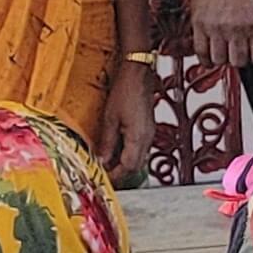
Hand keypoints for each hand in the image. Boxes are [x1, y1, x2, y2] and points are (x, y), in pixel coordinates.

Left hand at [98, 62, 154, 181]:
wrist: (138, 73)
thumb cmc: (125, 91)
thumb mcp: (110, 119)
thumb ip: (107, 143)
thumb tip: (102, 161)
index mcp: (139, 138)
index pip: (128, 167)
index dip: (115, 176)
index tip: (103, 179)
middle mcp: (148, 138)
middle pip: (136, 166)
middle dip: (121, 173)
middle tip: (105, 174)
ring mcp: (150, 133)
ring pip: (139, 157)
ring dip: (125, 164)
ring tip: (108, 163)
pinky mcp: (148, 127)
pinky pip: (140, 148)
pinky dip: (129, 153)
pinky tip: (117, 149)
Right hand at [190, 0, 252, 68]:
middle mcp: (236, 28)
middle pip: (239, 61)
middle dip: (241, 58)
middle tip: (240, 50)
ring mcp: (216, 28)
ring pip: (220, 61)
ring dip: (223, 59)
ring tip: (225, 50)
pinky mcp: (199, 26)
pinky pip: (201, 53)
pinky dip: (206, 58)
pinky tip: (211, 54)